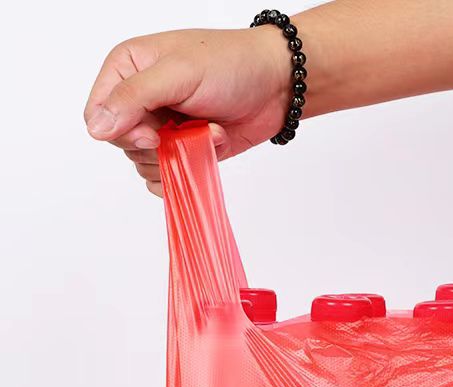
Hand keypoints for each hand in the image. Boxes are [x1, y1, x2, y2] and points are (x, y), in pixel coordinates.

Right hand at [84, 28, 290, 195]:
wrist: (276, 84)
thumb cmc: (230, 65)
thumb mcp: (177, 73)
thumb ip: (133, 98)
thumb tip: (96, 129)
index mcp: (127, 68)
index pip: (98, 113)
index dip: (122, 132)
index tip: (153, 135)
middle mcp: (141, 98)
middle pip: (122, 143)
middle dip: (154, 146)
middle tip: (183, 130)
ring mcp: (164, 125)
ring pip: (145, 163)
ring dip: (177, 156)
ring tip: (206, 131)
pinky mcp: (185, 148)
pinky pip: (167, 176)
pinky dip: (187, 171)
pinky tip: (209, 149)